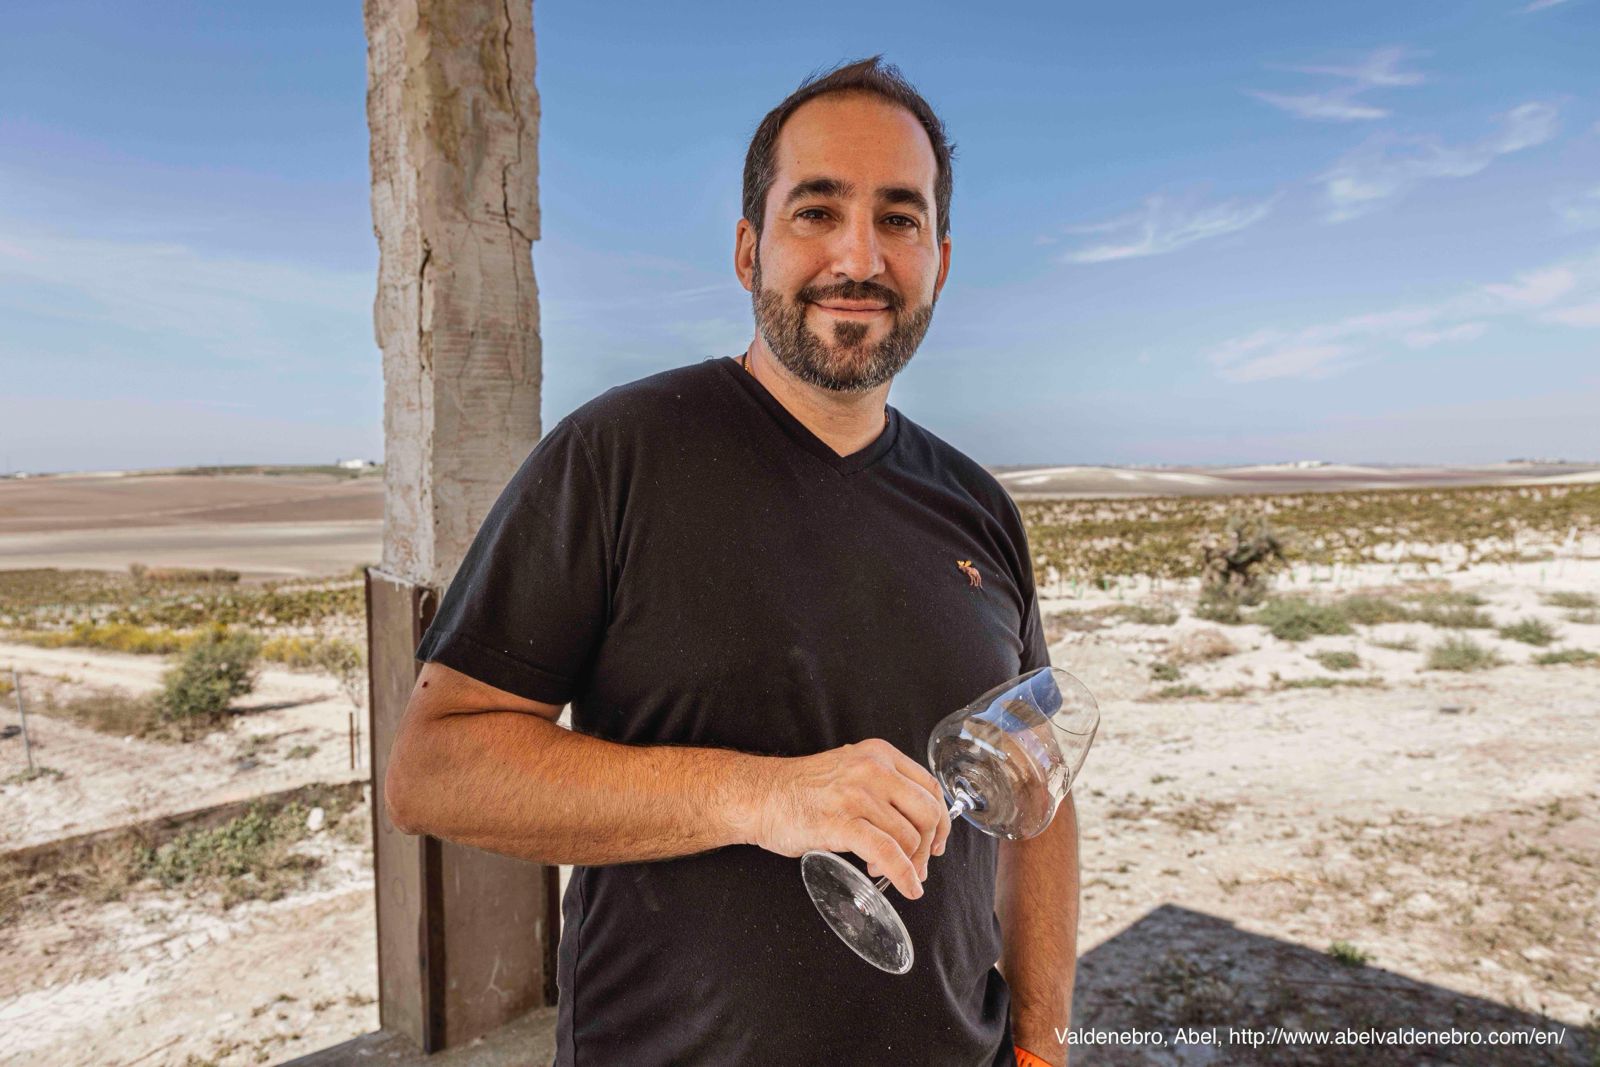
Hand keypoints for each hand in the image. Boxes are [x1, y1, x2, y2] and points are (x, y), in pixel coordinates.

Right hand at [742, 739, 951, 899]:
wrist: (759, 796)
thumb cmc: (802, 790)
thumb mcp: (849, 770)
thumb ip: (882, 787)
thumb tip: (916, 824)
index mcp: (879, 755)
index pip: (930, 787)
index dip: (941, 820)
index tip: (937, 841)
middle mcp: (873, 770)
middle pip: (927, 813)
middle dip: (928, 846)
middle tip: (918, 865)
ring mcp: (857, 795)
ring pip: (908, 837)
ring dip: (907, 864)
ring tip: (883, 870)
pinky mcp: (841, 822)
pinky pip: (888, 853)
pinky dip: (903, 875)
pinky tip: (906, 887)